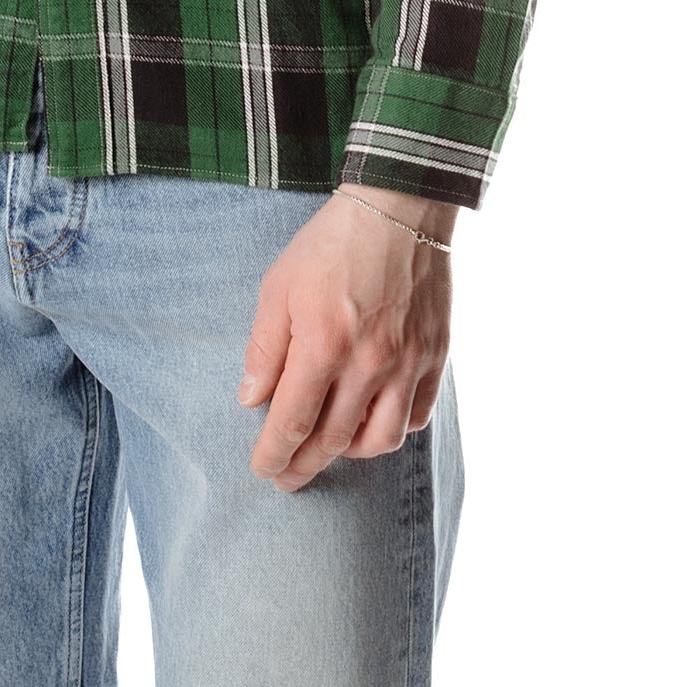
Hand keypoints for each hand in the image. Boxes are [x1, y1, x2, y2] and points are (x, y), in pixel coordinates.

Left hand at [235, 187, 456, 491]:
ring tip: (330, 447)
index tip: (262, 470)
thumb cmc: (331, 244)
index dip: (274, 454)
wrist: (398, 209)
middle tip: (287, 477)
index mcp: (323, 345)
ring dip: (349, 453)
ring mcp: (407, 363)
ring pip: (381, 441)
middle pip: (333, 441)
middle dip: (305, 466)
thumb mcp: (279, 285)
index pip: (293, 423)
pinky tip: (373, 421)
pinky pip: (416, 416)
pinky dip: (393, 429)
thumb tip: (252, 400)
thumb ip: (265, 348)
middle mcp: (368, 364)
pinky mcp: (434, 356)